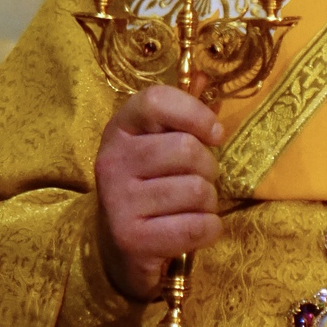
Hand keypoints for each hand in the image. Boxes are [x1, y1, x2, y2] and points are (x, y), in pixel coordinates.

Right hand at [94, 84, 223, 300]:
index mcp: (119, 129)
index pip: (156, 100)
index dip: (195, 113)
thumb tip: (205, 77)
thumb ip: (182, 113)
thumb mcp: (157, 144)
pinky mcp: (132, 240)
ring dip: (209, 202)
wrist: (119, 249)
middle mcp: (112, 161)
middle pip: (187, 149)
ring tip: (192, 207)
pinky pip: (196, 226)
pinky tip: (197, 228)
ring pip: (197, 190)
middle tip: (198, 180)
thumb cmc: (149, 186)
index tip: (214, 134)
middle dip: (209, 167)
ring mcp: (118, 202)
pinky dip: (209, 228)